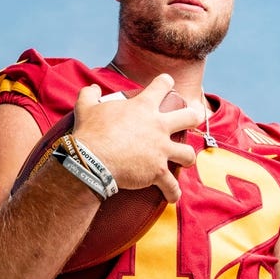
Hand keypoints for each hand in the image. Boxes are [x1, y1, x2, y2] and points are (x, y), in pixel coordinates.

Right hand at [70, 74, 202, 201]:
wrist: (92, 161)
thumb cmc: (90, 133)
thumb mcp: (86, 108)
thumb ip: (89, 95)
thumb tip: (91, 88)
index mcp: (143, 107)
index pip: (161, 86)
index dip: (165, 83)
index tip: (167, 83)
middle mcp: (158, 126)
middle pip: (189, 117)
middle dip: (194, 117)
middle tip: (193, 118)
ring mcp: (161, 150)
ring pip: (187, 153)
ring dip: (187, 157)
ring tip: (184, 160)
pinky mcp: (158, 172)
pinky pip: (172, 185)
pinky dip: (173, 192)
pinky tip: (172, 195)